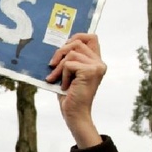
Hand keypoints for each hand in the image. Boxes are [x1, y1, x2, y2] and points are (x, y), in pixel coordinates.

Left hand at [45, 33, 105, 147]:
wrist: (74, 114)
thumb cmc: (69, 95)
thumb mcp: (67, 74)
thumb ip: (68, 59)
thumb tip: (57, 45)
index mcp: (96, 61)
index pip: (91, 37)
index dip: (77, 36)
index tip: (64, 46)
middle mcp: (99, 62)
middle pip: (77, 42)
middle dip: (60, 52)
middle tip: (52, 65)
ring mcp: (97, 66)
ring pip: (71, 53)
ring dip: (59, 67)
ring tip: (57, 80)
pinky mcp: (90, 71)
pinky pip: (69, 64)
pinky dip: (62, 75)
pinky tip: (65, 86)